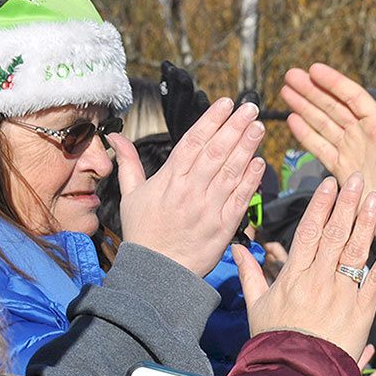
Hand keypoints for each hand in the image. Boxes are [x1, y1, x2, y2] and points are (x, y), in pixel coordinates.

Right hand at [110, 97, 265, 276]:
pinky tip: (260, 162)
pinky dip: (251, 179)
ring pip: (231, 171)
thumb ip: (128, 164)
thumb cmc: (144, 232)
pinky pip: (240, 198)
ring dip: (247, 147)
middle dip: (234, 127)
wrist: (157, 271)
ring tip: (258, 127)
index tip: (226, 103)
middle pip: (216, 151)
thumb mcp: (131, 195)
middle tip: (250, 108)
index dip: (211, 120)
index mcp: (169, 180)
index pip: (193, 142)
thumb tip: (116, 138)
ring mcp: (209, 207)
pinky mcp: (224, 225)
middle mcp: (190, 190)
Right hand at [232, 172, 375, 360]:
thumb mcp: (255, 305)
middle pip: (334, 235)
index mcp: (294, 277)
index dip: (320, 206)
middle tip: (357, 179)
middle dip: (346, 205)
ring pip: (355, 252)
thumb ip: (250, 274)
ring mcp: (342, 295)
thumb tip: (237, 248)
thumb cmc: (274, 340)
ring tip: (375, 199)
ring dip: (366, 223)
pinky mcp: (362, 312)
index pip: (308, 233)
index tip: (329, 184)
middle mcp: (319, 281)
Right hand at [281, 65, 375, 254]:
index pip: (352, 98)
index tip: (313, 69)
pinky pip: (321, 149)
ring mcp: (352, 153)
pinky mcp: (342, 173)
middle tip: (290, 76)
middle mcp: (364, 136)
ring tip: (286, 92)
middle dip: (311, 91)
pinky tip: (293, 121)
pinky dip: (307, 135)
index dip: (333, 83)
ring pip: (323, 125)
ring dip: (305, 108)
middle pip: (332, 108)